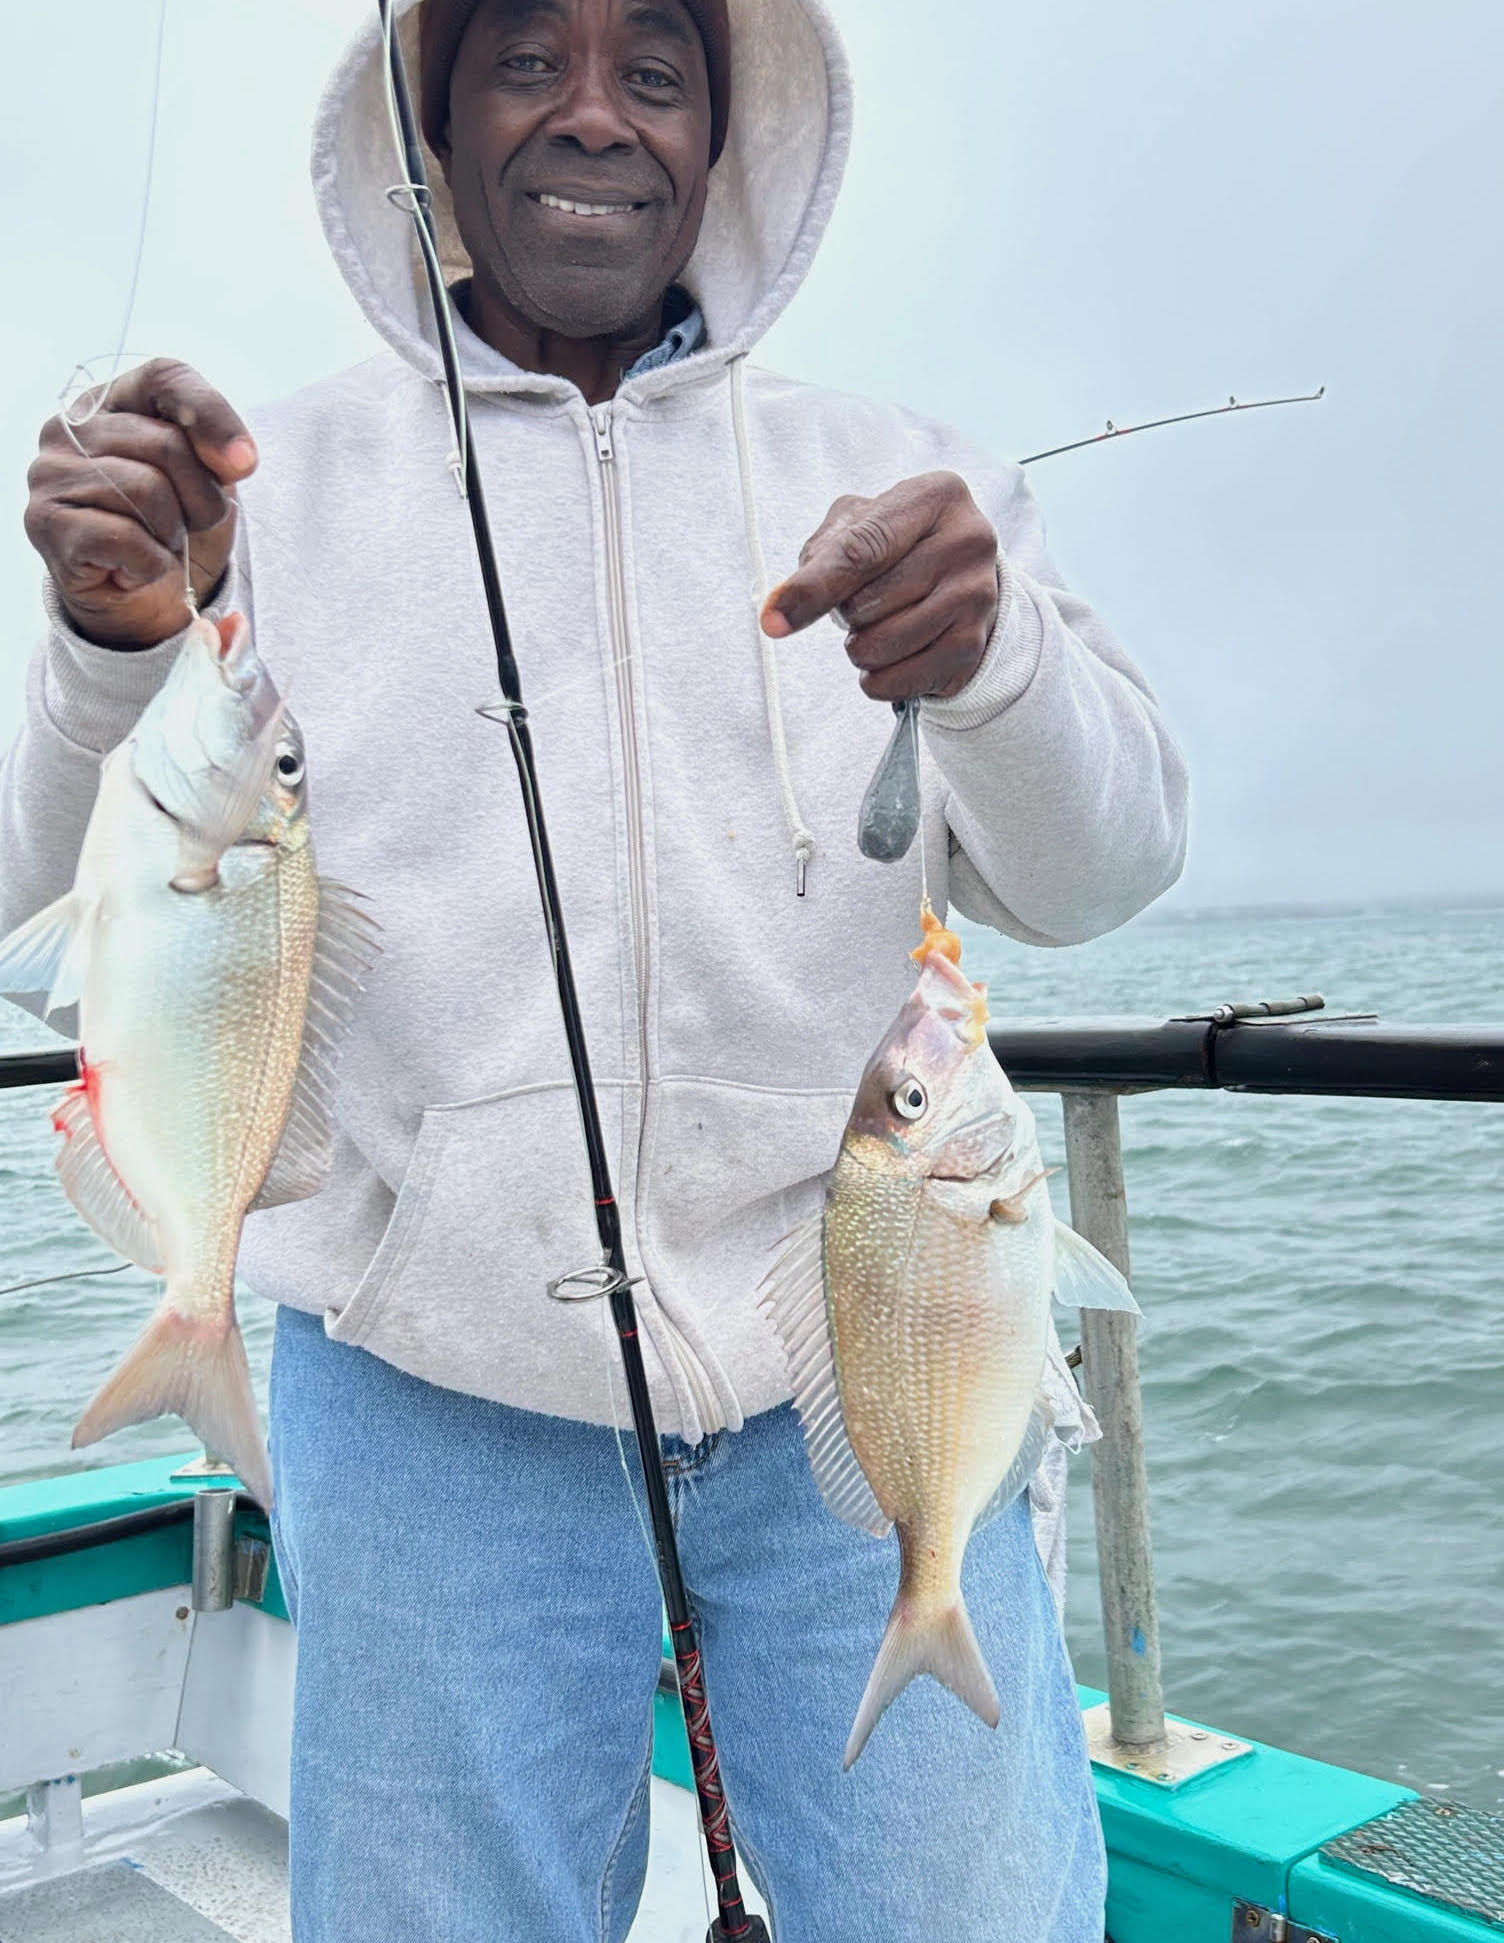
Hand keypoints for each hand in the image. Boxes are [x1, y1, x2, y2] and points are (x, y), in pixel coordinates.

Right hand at [25, 359, 257, 648]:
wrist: (145, 602)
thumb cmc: (173, 529)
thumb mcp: (208, 481)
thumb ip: (217, 453)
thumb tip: (236, 459)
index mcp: (110, 401)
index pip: (165, 377)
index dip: (213, 415)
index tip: (245, 466)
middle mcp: (68, 428)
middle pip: (166, 443)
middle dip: (202, 499)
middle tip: (191, 526)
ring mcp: (50, 474)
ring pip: (147, 491)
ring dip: (173, 534)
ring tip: (159, 546)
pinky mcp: (45, 523)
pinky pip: (126, 538)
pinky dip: (150, 565)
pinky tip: (135, 570)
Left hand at [760, 471, 998, 700]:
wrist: (963, 580)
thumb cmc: (900, 548)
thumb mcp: (859, 525)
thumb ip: (818, 559)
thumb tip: (776, 612)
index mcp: (936, 496)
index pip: (861, 551)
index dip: (812, 589)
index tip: (772, 620)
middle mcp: (968, 541)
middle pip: (866, 603)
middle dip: (847, 611)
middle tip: (867, 598)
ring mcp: (976, 597)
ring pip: (879, 647)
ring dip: (861, 647)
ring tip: (882, 624)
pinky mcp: (972, 646)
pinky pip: (894, 683)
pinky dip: (877, 678)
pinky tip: (895, 655)